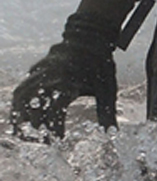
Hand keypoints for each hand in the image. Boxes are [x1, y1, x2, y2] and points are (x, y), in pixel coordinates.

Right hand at [10, 13, 118, 140]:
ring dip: (22, 116)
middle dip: (35, 126)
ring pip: (21, 97)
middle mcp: (52, 77)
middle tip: (42, 142)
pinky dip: (20, 105)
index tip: (58, 140)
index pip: (54, 110)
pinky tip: (24, 118)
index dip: (54, 128)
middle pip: (32, 105)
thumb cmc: (100, 65)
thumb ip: (107, 112)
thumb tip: (112, 133)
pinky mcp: (35, 71)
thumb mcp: (107, 89)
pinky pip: (21, 90)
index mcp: (69, 82)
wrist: (89, 38)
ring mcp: (41, 72)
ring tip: (27, 133)